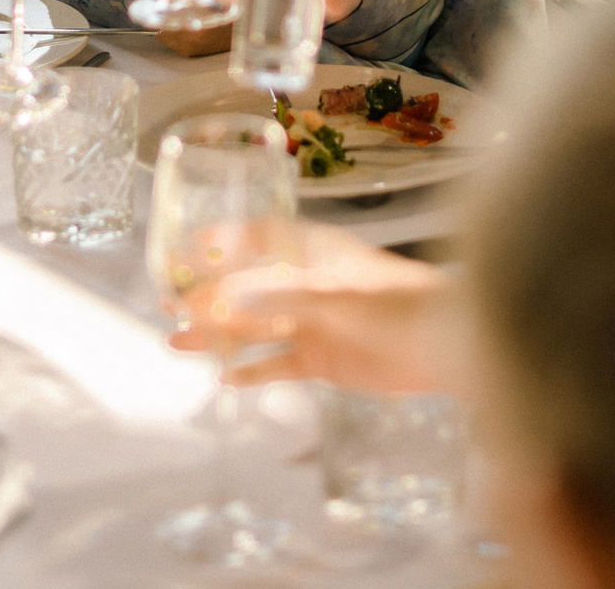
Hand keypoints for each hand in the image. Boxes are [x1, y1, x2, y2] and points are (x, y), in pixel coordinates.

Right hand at [170, 225, 458, 391]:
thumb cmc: (396, 304)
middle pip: (247, 287)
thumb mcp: (333, 296)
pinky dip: (253, 369)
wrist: (447, 346)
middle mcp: (307, 284)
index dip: (220, 239)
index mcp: (312, 253)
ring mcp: (314, 322)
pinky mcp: (324, 358)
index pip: (257, 237)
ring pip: (255, 327)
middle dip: (207, 295)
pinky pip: (279, 363)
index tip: (183, 246)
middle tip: (167, 304)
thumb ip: (279, 298)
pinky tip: (224, 377)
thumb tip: (222, 297)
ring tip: (177, 342)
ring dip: (218, 334)